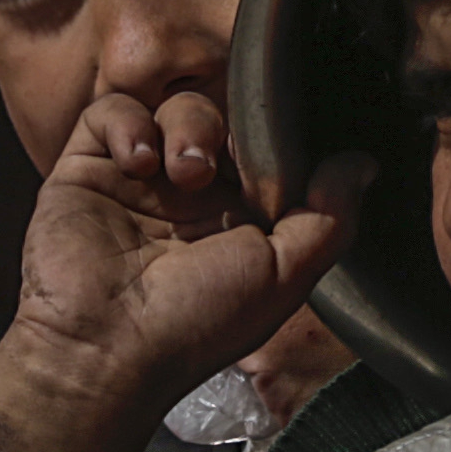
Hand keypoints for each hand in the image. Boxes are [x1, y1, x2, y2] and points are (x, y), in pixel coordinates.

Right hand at [0, 93, 364, 451]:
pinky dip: (128, 122)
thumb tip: (362, 164)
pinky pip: (111, 111)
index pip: (266, 146)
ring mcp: (139, 178)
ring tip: (182, 170)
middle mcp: (191, 194)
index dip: (274, 136)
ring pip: (173, 103)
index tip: (276, 147)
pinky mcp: (87, 168)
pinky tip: (139, 161)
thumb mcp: (284, 277)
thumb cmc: (196, 324)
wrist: (106, 348)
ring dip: (187, 123)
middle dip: (230, 125)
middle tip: (221, 163)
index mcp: (241, 217)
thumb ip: (329, 218)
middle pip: (223, 114)